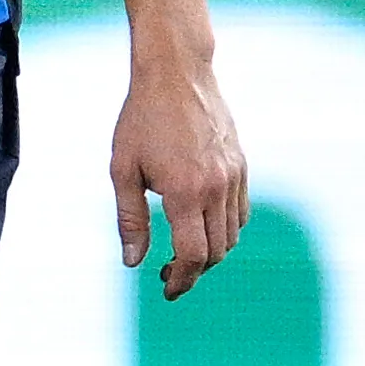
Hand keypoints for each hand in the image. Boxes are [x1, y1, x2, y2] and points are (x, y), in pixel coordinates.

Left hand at [110, 48, 246, 299]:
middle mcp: (216, 188)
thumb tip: (132, 262)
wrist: (177, 75)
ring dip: (211, 252)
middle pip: (217, 251)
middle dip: (194, 270)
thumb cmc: (141, 120)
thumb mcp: (123, 170)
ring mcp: (235, 176)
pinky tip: (201, 225)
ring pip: (233, 234)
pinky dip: (226, 229)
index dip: (182, 280)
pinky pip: (241, 212)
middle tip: (168, 273)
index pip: (193, 254)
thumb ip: (130, 219)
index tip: (167, 290)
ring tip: (181, 251)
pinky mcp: (242, 166)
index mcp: (185, 192)